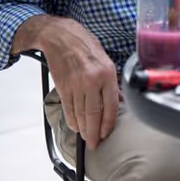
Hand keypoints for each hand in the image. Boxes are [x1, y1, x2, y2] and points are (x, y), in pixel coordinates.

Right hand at [39, 18, 119, 149]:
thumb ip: (112, 82)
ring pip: (80, 114)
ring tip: (87, 137)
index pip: (110, 105)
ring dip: (83, 128)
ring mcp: (76, 85)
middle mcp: (92, 81)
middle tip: (96, 143)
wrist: (60, 37)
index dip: (108, 123)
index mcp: (107, 74)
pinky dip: (72, 120)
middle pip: (94, 114)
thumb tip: (119, 100)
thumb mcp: (105, 60)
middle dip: (95, 132)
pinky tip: (76, 125)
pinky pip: (68, 108)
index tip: (107, 133)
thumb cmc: (85, 45)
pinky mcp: (63, 87)